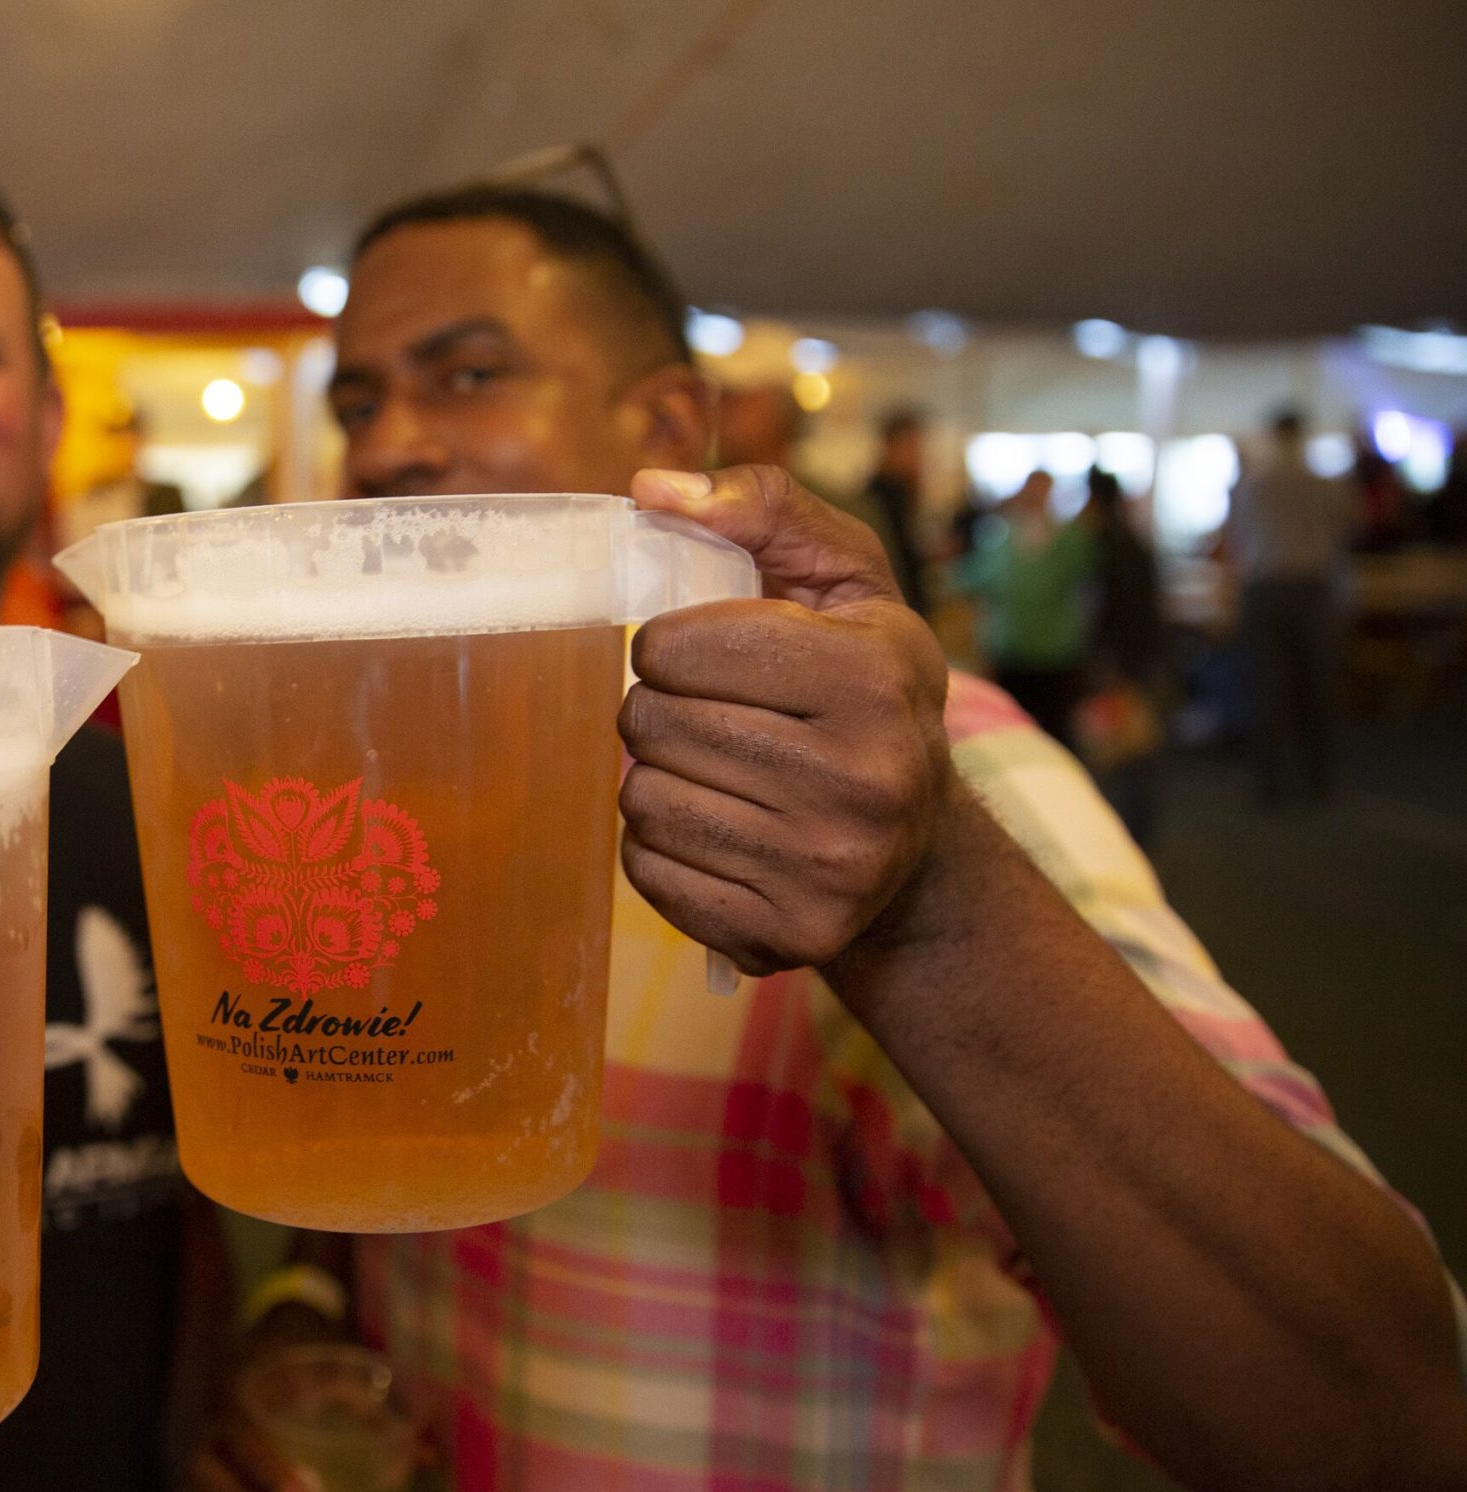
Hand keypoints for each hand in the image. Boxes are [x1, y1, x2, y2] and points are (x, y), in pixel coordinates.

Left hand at [618, 466, 954, 975]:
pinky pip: (648, 871)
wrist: (916, 845)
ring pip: (642, 799)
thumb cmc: (861, 688)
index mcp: (874, 678)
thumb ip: (759, 508)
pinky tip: (721, 830)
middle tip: (714, 717)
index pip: (675, 646)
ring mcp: (829, 871)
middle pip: (650, 723)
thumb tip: (648, 489)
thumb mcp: (843, 580)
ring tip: (721, 773)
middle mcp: (864, 780)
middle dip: (660, 709)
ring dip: (658, 778)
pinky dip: (662, 846)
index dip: (672, 643)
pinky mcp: (788, 935)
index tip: (712, 655)